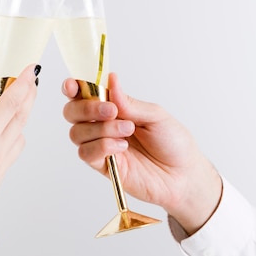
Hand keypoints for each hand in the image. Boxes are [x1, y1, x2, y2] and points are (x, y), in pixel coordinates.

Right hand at [62, 73, 221, 234]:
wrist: (184, 175)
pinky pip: (86, 153)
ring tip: (128, 130)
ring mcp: (101, 146)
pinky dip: (102, 146)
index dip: (72, 88)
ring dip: (101, 128)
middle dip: (87, 108)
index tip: (73, 86)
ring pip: (77, 133)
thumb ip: (130, 103)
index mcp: (114, 107)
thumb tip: (111, 81)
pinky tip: (122, 146)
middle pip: (72, 112)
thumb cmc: (173, 143)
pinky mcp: (103, 166)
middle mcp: (102, 125)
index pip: (83, 94)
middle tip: (111, 110)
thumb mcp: (156, 115)